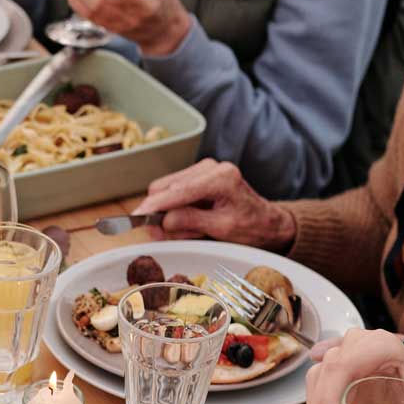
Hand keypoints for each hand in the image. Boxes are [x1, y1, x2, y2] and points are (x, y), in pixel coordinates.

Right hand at [133, 159, 296, 248]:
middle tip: (164, 235)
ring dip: (169, 211)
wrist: (267, 224)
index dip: (155, 205)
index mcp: (221, 178)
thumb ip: (190, 222)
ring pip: (165, 188)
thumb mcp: (221, 229)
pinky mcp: (198, 175)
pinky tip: (190, 219)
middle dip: (160, 212)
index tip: (136, 217)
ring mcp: (204, 169)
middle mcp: (212, 167)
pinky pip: (172, 190)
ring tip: (190, 228)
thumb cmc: (251, 228)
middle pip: (166, 186)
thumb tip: (162, 220)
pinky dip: (174, 207)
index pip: (178, 190)